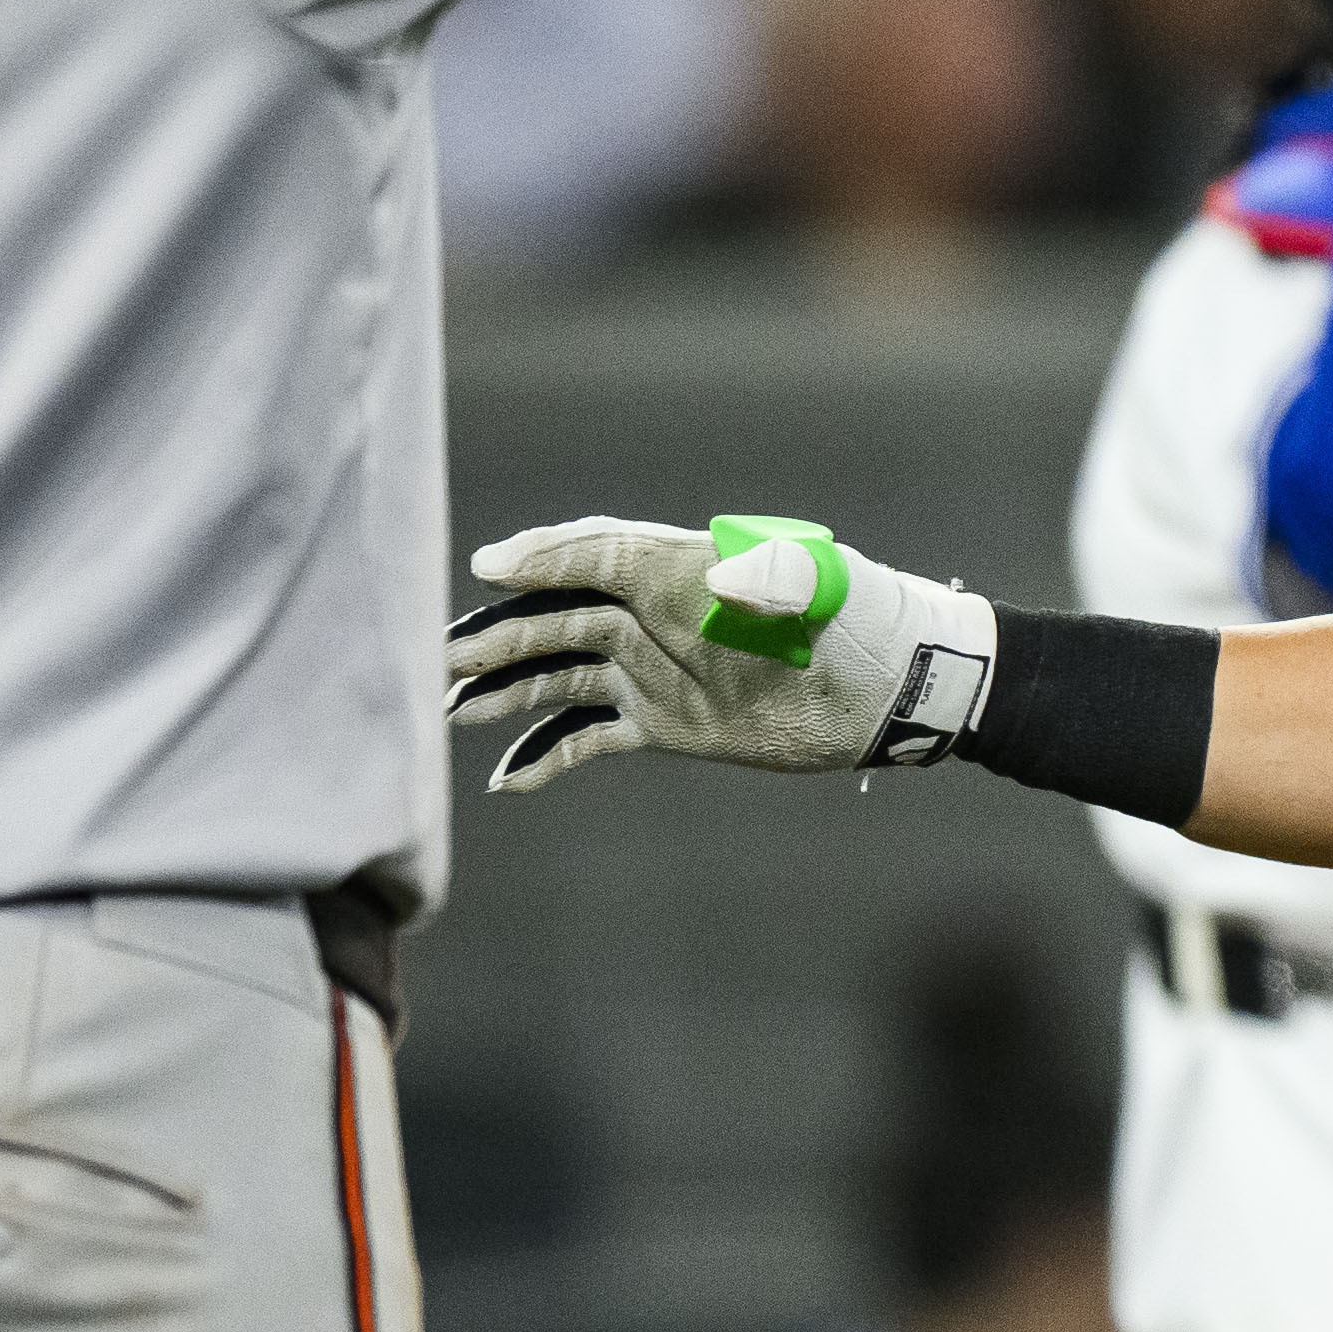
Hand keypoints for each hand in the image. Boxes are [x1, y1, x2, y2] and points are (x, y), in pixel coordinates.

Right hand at [450, 513, 1001, 792]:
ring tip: (452, 712)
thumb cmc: (856, 620)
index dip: (545, 558)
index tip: (492, 567)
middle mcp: (653, 616)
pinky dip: (547, 753)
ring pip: (559, 676)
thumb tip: (721, 575)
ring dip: (506, 691)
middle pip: (559, 618)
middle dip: (501, 636)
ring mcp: (653, 670)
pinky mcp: (663, 722)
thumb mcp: (818, 588)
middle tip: (443, 662)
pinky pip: (588, 736)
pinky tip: (507, 777)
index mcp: (680, 570)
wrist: (890, 687)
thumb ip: (770, 579)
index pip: (596, 554)